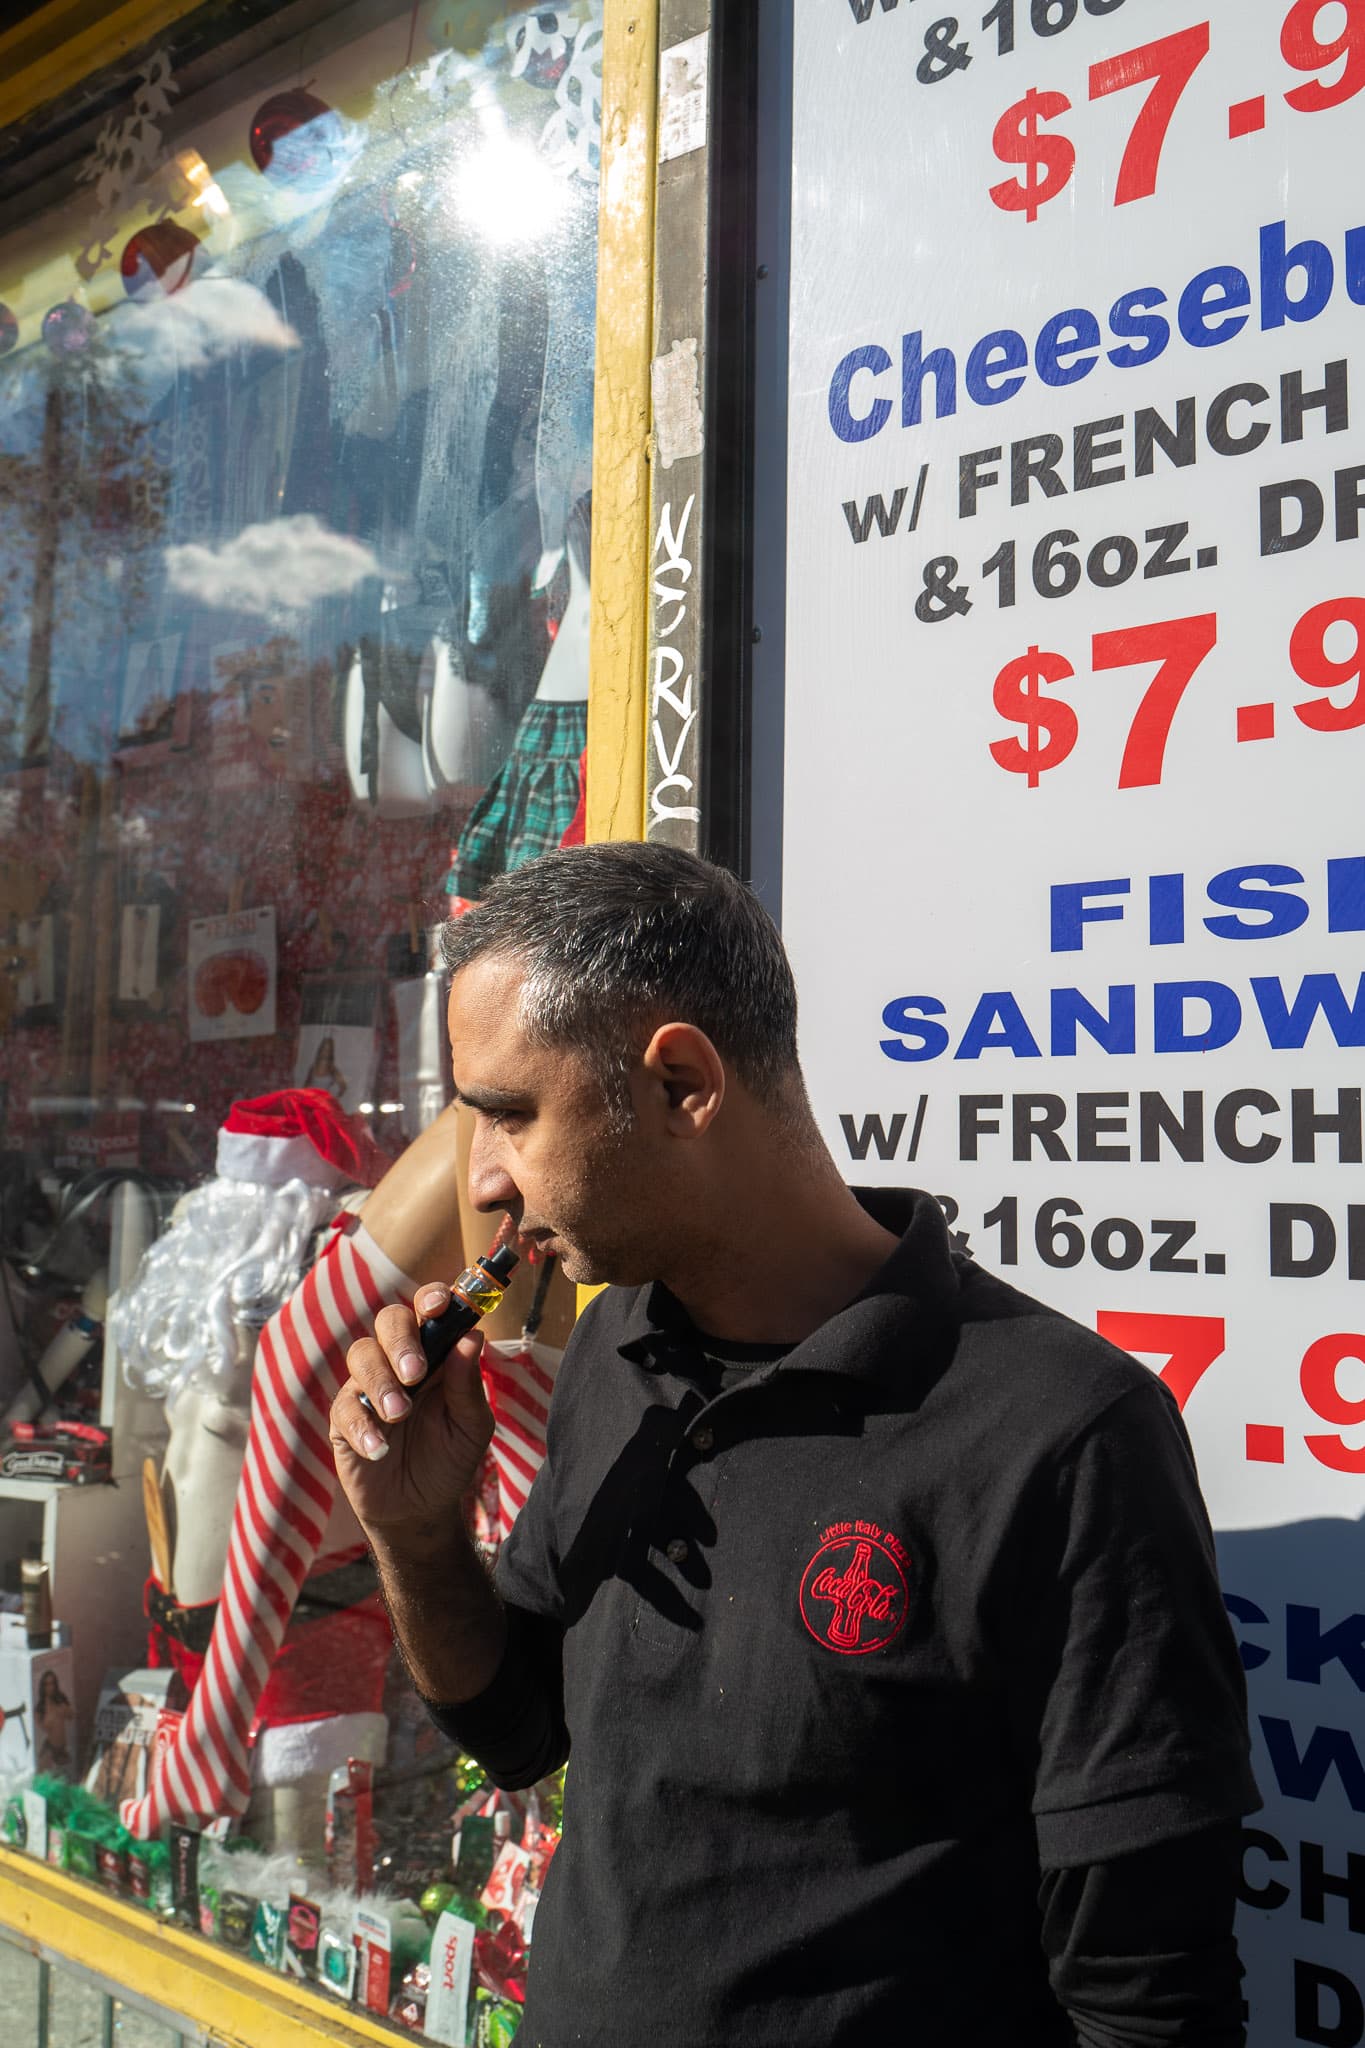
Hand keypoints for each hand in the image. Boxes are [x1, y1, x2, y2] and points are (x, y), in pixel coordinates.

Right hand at [330, 1285, 493, 1539]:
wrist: (420, 1510)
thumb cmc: (450, 1458)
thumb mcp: (471, 1427)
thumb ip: (468, 1384)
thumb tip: (473, 1337)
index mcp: (436, 1352)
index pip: (429, 1309)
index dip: (432, 1297)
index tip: (439, 1304)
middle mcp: (399, 1359)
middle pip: (390, 1320)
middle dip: (401, 1340)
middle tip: (415, 1372)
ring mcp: (369, 1386)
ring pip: (361, 1355)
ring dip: (381, 1382)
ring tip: (400, 1415)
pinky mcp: (344, 1418)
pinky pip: (344, 1407)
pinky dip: (362, 1427)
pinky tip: (378, 1450)